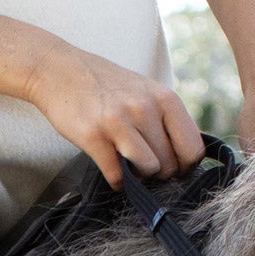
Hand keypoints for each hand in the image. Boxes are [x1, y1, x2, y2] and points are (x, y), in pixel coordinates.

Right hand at [24, 44, 205, 187]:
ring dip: (140, 178)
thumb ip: (164, 118)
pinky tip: (114, 175)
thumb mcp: (145, 93)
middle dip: (160, 174)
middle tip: (146, 170)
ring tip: (130, 170)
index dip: (186, 167)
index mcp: (165, 98)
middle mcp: (145, 109)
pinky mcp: (94, 137)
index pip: (192, 147)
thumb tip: (181, 154)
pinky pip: (117, 174)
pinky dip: (118, 182)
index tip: (175, 170)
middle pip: (170, 163)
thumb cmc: (105, 87)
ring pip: (148, 169)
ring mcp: (119, 123)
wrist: (62, 73)